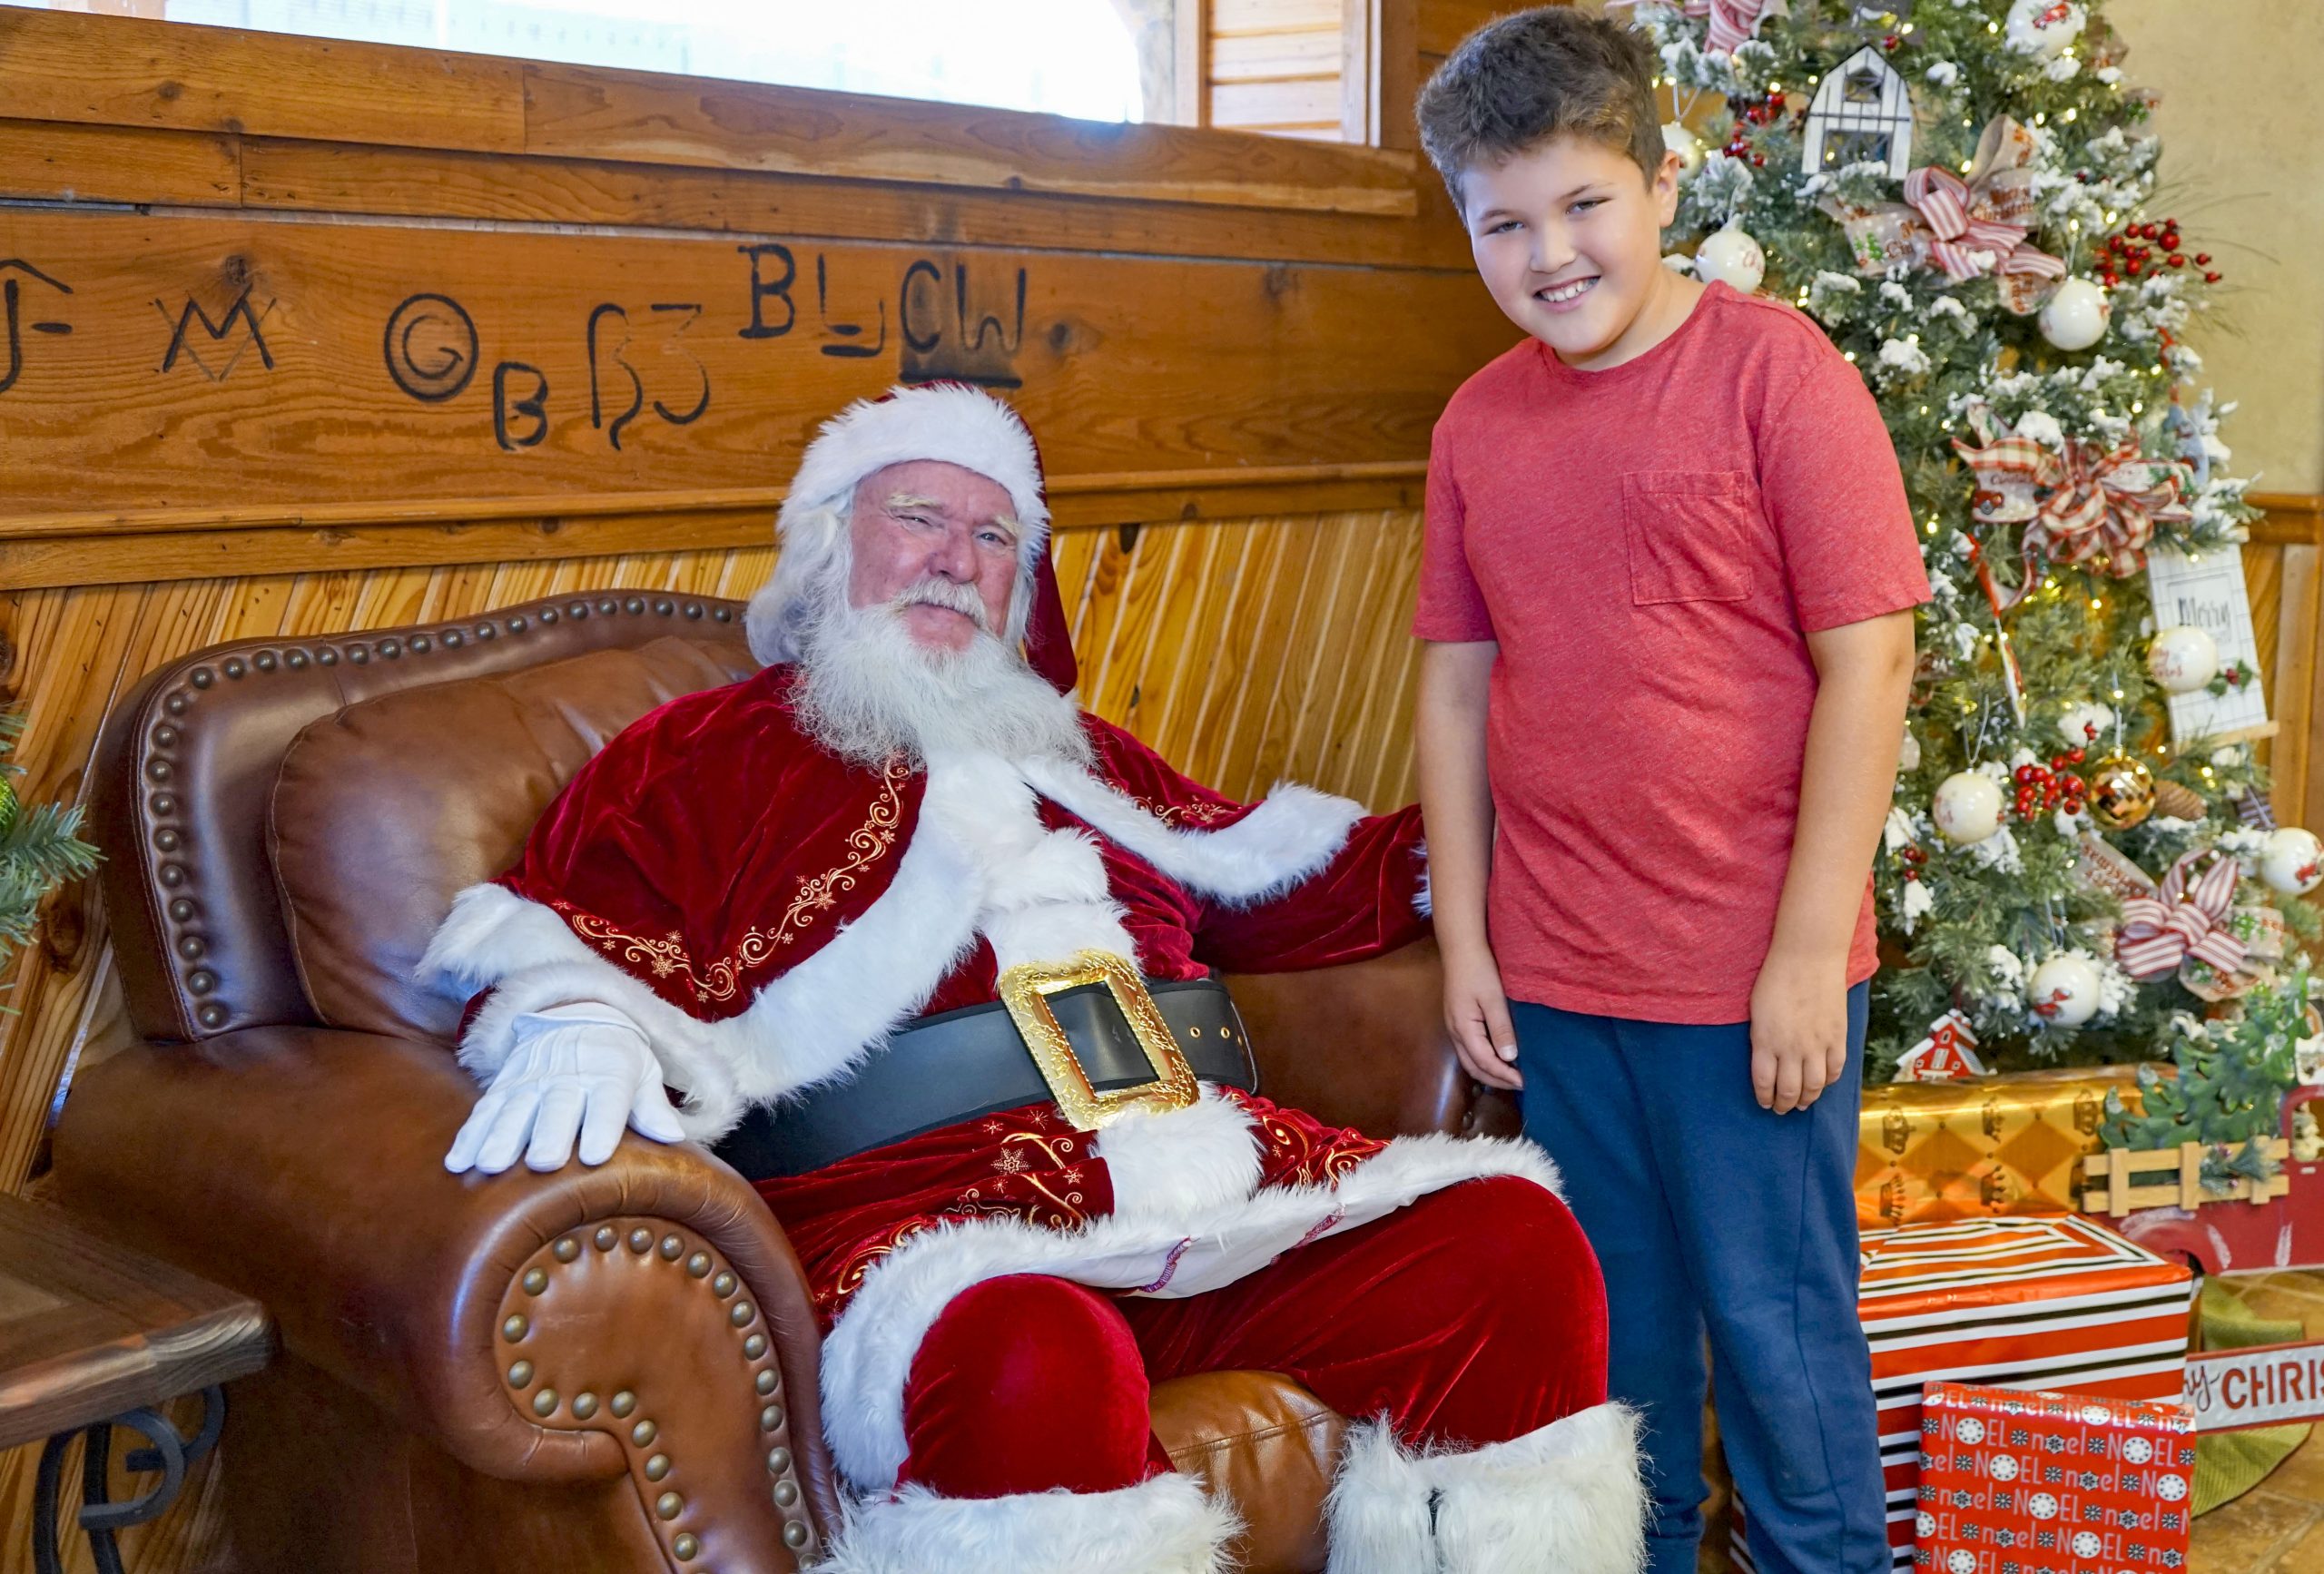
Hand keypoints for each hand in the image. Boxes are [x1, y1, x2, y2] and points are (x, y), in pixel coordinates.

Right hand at [445, 1015, 685, 1174]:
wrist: (575, 1012)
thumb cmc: (618, 1058)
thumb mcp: (643, 1072)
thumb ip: (653, 1106)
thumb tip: (673, 1136)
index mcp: (609, 1073)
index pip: (609, 1098)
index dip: (604, 1125)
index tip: (598, 1155)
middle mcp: (567, 1075)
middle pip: (557, 1106)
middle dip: (549, 1133)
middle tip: (542, 1162)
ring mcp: (530, 1080)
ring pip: (514, 1109)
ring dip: (501, 1137)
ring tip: (491, 1166)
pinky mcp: (503, 1086)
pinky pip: (484, 1110)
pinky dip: (469, 1136)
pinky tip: (457, 1162)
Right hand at [1442, 941, 1521, 1090]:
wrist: (1460, 949)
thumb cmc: (1479, 970)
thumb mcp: (1493, 998)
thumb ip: (1501, 1028)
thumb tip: (1510, 1057)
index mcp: (1463, 1029)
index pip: (1485, 1062)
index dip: (1505, 1075)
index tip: (1525, 1081)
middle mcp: (1455, 1033)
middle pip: (1474, 1068)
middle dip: (1497, 1080)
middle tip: (1520, 1084)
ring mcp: (1454, 1028)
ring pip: (1470, 1061)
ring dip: (1490, 1072)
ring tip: (1511, 1075)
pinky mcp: (1458, 1022)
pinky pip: (1470, 1051)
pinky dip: (1484, 1061)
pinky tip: (1499, 1058)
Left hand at [1749, 947, 1849, 1114]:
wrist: (1808, 959)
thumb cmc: (1775, 979)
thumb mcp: (1756, 1012)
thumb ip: (1762, 1039)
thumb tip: (1767, 1060)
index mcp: (1765, 1042)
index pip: (1764, 1083)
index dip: (1764, 1098)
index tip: (1764, 1103)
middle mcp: (1791, 1049)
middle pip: (1789, 1091)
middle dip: (1784, 1105)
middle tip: (1782, 1109)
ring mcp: (1817, 1045)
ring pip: (1814, 1086)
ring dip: (1807, 1099)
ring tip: (1802, 1103)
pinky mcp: (1838, 1038)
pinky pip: (1835, 1070)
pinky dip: (1829, 1081)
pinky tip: (1823, 1083)